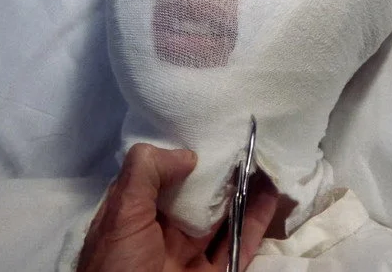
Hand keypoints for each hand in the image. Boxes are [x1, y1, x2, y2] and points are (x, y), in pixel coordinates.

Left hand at [77, 143, 278, 271]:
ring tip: (265, 162)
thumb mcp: (120, 214)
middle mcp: (163, 237)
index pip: (160, 180)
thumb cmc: (119, 267)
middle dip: (220, 174)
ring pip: (224, 219)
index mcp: (135, 220)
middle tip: (245, 144)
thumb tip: (186, 154)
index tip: (207, 134)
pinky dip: (257, 220)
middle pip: (197, 199)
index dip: (182, 159)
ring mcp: (190, 258)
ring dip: (244, 192)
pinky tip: (272, 195)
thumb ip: (146, 173)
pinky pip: (240, 245)